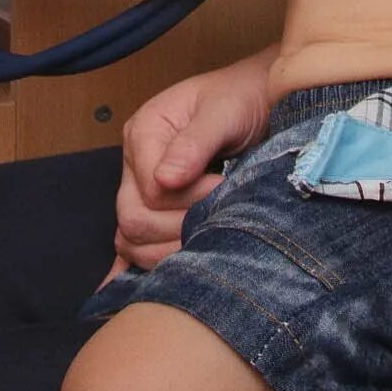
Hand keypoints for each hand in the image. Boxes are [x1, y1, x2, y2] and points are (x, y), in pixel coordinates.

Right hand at [104, 48, 276, 278]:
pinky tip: (128, 293)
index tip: (224, 190)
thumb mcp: (225, 110)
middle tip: (218, 220)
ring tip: (208, 242)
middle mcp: (136, 164)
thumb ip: (195, 142)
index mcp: (144, 132)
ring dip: (168, 251)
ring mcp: (141, 189)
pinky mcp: (156, 211)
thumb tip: (166, 180)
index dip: (188, 200)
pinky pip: (132, 246)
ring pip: (131, 240)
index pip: (150, 191)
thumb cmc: (244, 97)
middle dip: (178, 228)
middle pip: (132, 220)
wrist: (263, 98)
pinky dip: (130, 270)